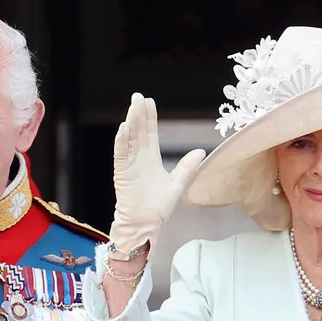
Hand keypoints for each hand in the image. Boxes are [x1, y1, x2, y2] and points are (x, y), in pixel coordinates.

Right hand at [108, 93, 204, 258]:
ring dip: (131, 123)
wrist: (145, 224)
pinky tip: (123, 129)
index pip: (149, 133)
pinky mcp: (122, 174)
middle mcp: (138, 158)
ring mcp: (129, 165)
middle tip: (138, 96)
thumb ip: (187, 167)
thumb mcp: (177, 184)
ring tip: (133, 107)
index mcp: (150, 159)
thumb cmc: (158, 207)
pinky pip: (121, 155)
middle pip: (139, 131)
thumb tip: (201, 151)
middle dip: (138, 114)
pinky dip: (122, 142)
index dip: (150, 118)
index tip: (149, 102)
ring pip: (130, 139)